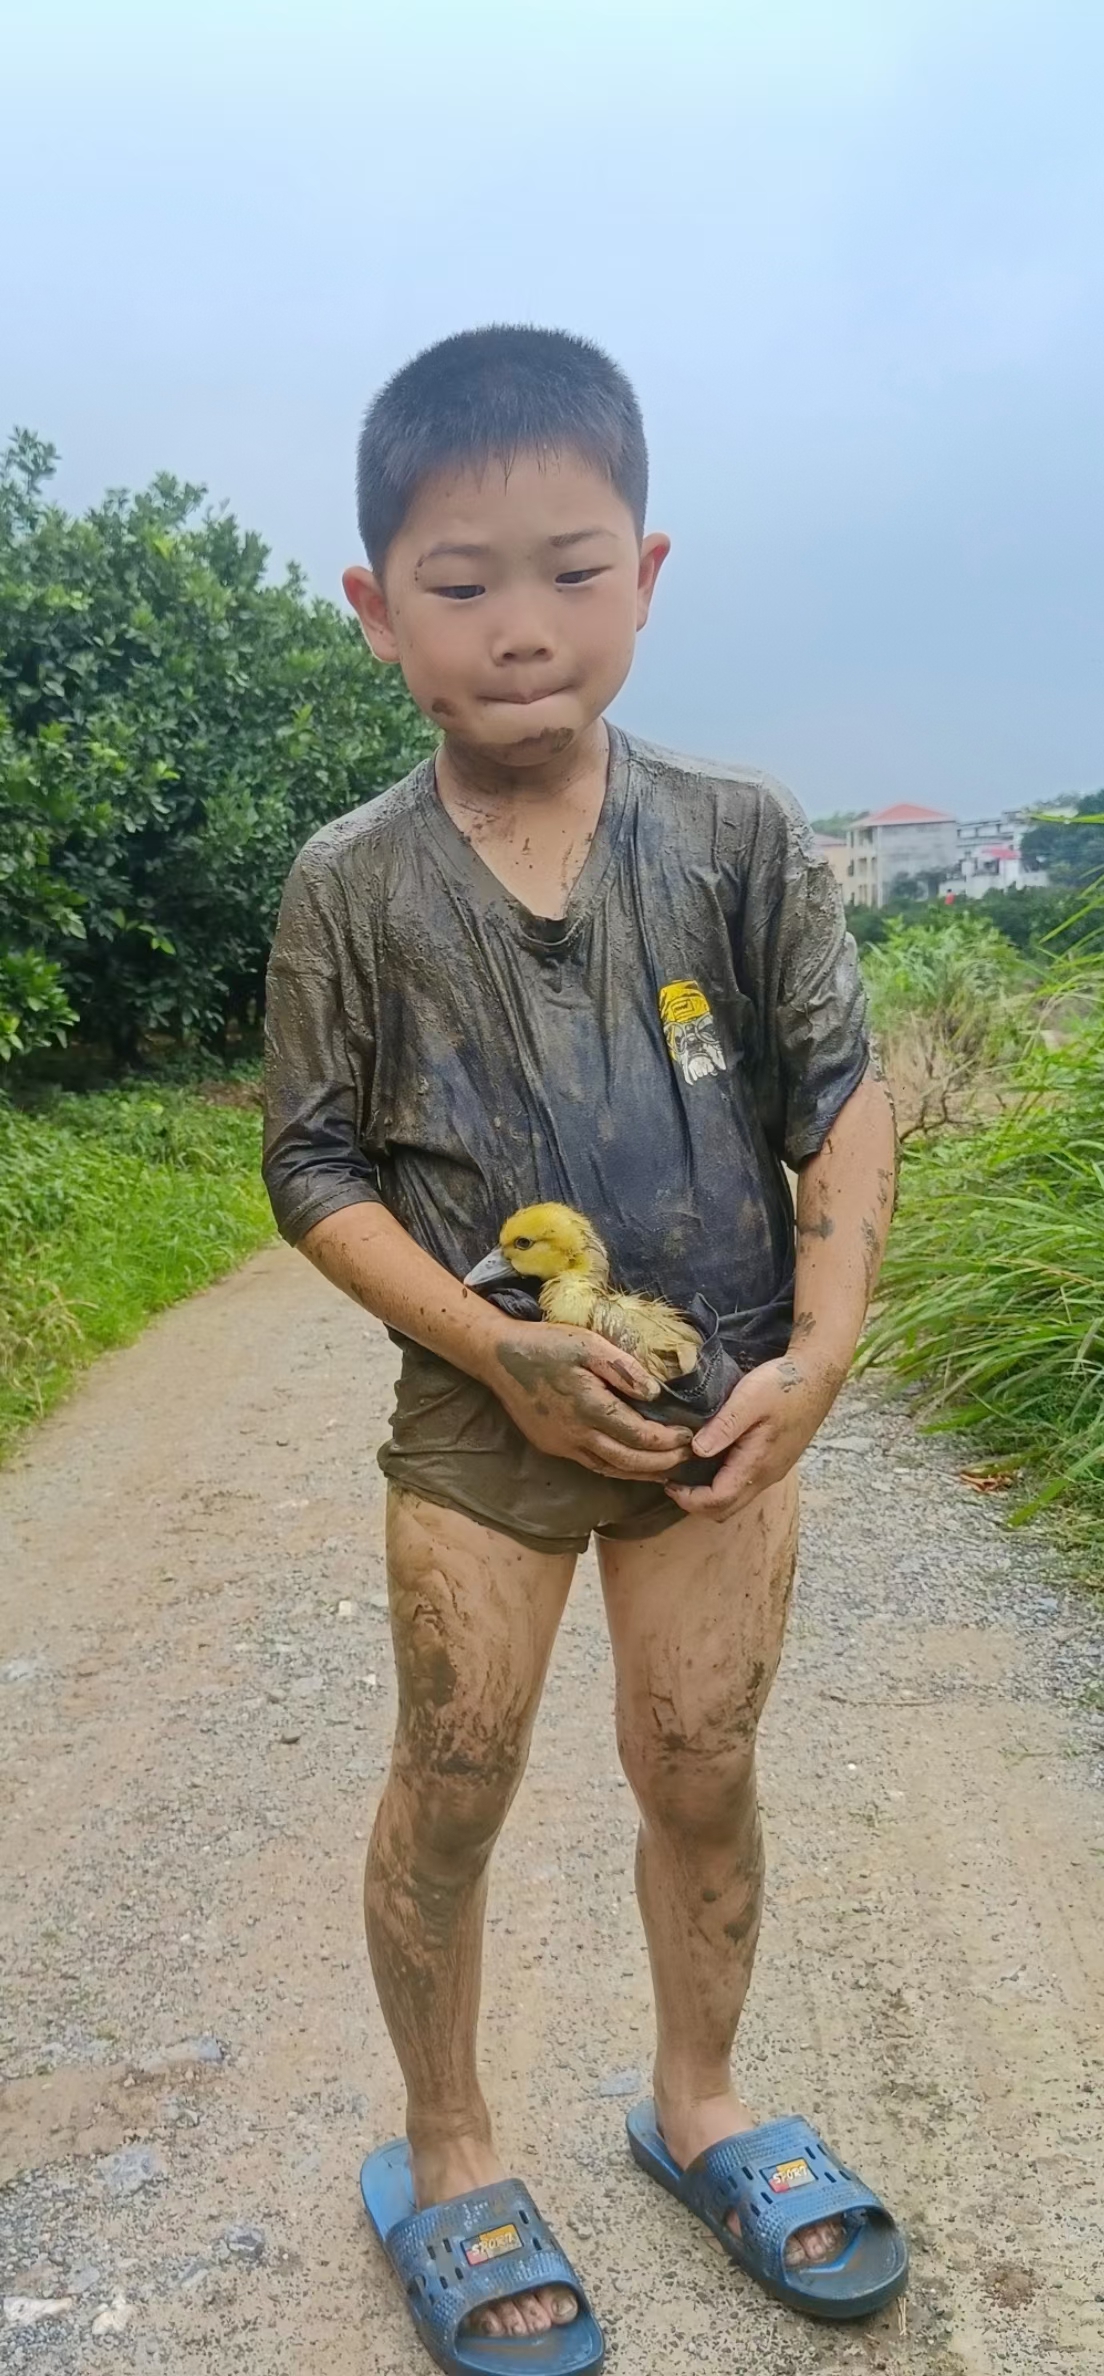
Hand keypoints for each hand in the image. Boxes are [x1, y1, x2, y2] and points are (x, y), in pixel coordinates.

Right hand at [488, 1323, 692, 1479]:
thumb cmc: (546, 1344)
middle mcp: (577, 1434)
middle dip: (663, 1462)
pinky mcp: (554, 1447)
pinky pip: (594, 1466)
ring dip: (643, 1473)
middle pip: (629, 1460)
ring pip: (612, 1470)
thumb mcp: (588, 1343)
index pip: (639, 1435)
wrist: (500, 1357)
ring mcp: (564, 1445)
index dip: (667, 1440)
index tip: (689, 1433)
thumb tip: (655, 1393)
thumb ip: (624, 1368)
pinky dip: (619, 1470)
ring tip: (670, 1469)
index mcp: (590, 1407)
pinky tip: (634, 1467)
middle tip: (689, 1455)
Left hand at [665, 1352, 842, 1521]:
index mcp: (756, 1463)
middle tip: (672, 1479)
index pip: (718, 1501)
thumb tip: (696, 1450)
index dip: (688, 1499)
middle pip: (725, 1509)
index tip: (668, 1482)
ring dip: (709, 1493)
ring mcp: (772, 1470)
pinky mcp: (774, 1461)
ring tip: (686, 1468)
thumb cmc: (783, 1384)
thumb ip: (724, 1426)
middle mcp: (766, 1475)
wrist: (818, 1376)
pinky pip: (745, 1484)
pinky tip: (711, 1456)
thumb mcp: (749, 1398)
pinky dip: (723, 1482)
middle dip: (695, 1502)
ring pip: (736, 1497)